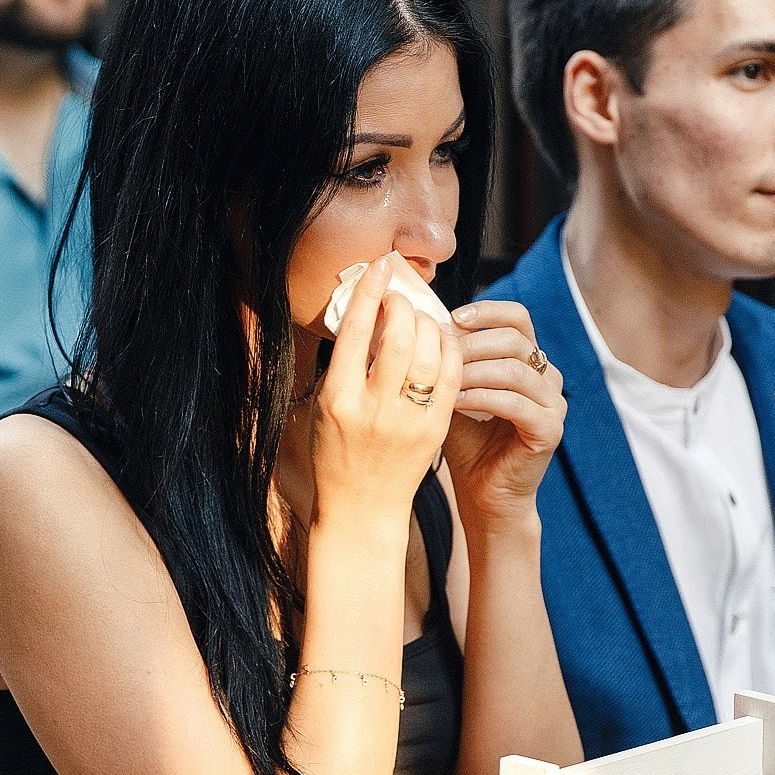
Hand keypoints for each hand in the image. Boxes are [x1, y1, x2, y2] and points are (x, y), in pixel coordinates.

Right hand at [312, 256, 461, 533]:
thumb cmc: (335, 452)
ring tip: (423, 320)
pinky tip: (444, 341)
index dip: (371, 291)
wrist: (361, 507)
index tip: (381, 267)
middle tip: (401, 300)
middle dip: (405, 306)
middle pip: (400, 336)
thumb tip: (368, 316)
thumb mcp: (322, 407)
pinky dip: (450, 350)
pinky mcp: (435, 430)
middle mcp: (373, 408)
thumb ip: (344, 365)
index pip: (357, 330)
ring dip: (431, 325)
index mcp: (337, 398)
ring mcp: (408, 421)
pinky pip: (452, 377)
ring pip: (432, 353)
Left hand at [439, 299, 564, 527]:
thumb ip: (449, 359)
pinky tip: (456, 403)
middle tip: (439, 353)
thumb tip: (421, 321)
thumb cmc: (466, 441)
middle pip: (515, 339)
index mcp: (527, 362)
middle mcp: (547, 377)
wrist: (482, 492)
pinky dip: (483, 399)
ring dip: (474, 371)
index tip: (451, 318)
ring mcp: (553, 403)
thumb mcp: (453, 391)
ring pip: (515, 369)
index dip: (487, 311)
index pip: (518, 318)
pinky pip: (517, 403)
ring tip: (443, 382)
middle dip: (472, 344)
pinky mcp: (550, 429)